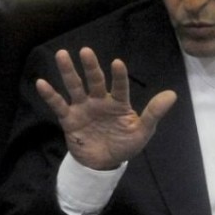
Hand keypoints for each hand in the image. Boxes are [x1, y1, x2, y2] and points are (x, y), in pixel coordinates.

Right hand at [35, 47, 177, 170]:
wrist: (103, 164)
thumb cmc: (124, 144)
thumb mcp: (142, 132)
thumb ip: (153, 113)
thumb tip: (172, 94)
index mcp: (119, 103)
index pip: (120, 86)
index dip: (119, 76)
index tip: (117, 63)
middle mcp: (100, 100)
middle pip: (95, 80)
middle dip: (90, 67)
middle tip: (86, 50)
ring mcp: (83, 108)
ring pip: (75, 87)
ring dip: (68, 72)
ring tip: (62, 55)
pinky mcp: (69, 119)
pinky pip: (59, 105)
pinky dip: (50, 95)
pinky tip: (41, 83)